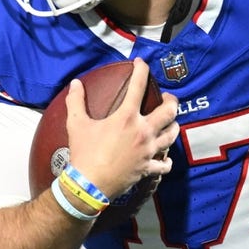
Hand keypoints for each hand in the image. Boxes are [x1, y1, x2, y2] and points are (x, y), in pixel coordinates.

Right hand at [65, 59, 178, 199]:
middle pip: (169, 111)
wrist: (89, 185)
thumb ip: (76, 101)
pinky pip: (164, 164)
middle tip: (168, 99)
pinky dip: (166, 160)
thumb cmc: (83, 153)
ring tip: (171, 123)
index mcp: (126, 117)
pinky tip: (164, 158)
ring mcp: (148, 151)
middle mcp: (143, 131)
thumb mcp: (76, 124)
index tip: (141, 63)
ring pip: (172, 135)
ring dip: (173, 127)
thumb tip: (75, 83)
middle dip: (172, 101)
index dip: (141, 70)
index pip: (138, 86)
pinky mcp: (148, 168)